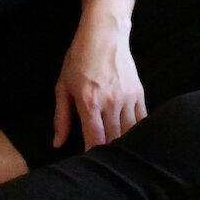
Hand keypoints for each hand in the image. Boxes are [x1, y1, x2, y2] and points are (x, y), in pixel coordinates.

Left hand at [53, 17, 146, 150]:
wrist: (104, 34)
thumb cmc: (79, 59)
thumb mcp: (63, 86)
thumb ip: (61, 117)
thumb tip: (57, 143)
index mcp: (89, 103)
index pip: (94, 139)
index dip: (93, 155)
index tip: (90, 164)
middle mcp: (110, 103)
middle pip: (113, 139)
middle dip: (108, 152)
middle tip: (103, 162)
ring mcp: (127, 98)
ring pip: (129, 132)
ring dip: (123, 144)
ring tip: (117, 153)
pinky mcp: (139, 93)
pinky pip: (141, 119)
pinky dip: (137, 131)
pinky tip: (132, 139)